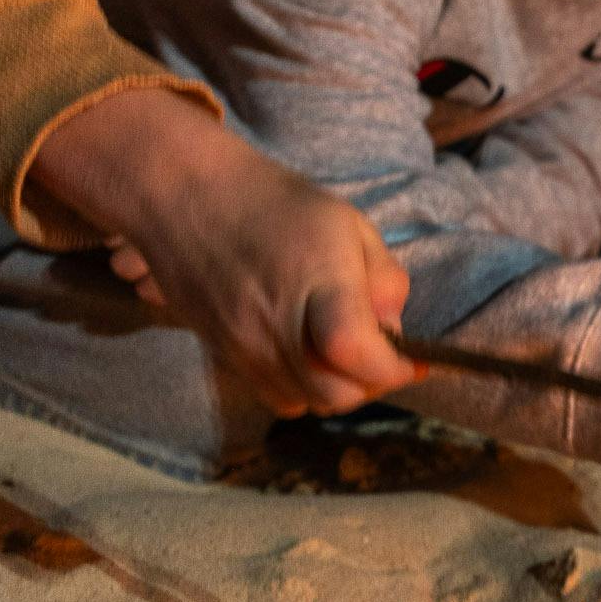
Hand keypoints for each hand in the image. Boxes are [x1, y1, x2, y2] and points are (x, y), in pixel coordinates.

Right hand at [34, 89, 414, 415]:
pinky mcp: (222, 356)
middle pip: (334, 394)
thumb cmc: (275, 203)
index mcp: (315, 281)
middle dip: (371, 384)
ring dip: (337, 389)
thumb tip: (393, 331)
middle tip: (382, 356)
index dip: (392, 368)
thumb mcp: (350, 224)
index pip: (353, 350)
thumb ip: (384, 280)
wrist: (187, 198)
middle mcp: (274, 324)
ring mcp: (243, 347)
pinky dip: (303, 389)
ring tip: (344, 353)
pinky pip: (275, 396)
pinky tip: (308, 355)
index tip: (413, 360)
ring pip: (306, 403)